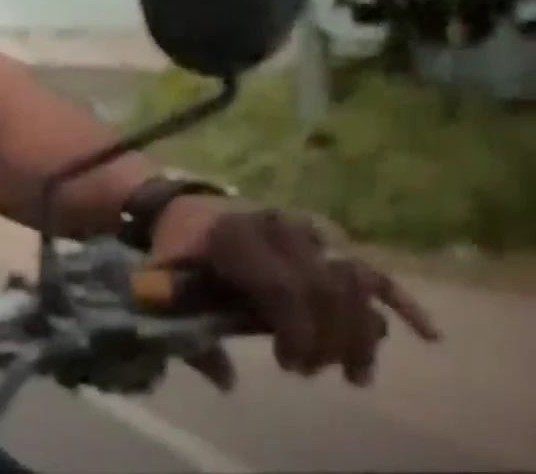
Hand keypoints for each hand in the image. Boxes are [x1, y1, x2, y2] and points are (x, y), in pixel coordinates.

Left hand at [146, 196, 442, 389]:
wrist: (186, 211)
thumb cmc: (174, 256)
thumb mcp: (165, 290)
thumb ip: (192, 333)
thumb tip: (228, 382)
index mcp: (238, 237)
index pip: (285, 285)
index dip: (297, 329)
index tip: (291, 365)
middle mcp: (282, 230)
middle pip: (324, 289)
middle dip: (326, 340)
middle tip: (311, 373)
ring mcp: (311, 234)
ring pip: (353, 284)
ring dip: (361, 334)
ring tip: (357, 376)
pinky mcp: (330, 244)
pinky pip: (371, 272)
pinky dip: (401, 303)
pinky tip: (428, 335)